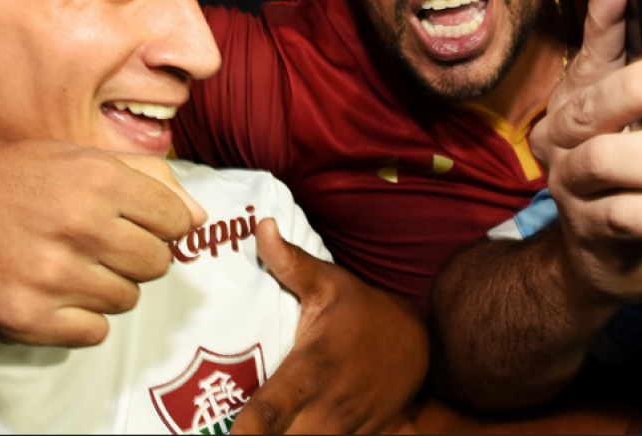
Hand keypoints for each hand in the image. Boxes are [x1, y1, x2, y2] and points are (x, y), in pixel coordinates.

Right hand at [0, 59, 203, 347]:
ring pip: (127, 300)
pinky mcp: (26, 317)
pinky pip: (94, 333)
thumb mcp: (77, 159)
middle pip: (157, 264)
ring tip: (68, 263)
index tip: (136, 223)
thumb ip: (144, 182)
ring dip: (106, 286)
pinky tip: (53, 291)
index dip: (162, 224)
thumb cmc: (11, 175)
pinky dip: (80, 318)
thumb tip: (198, 218)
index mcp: (98, 181)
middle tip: (98, 244)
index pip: (176, 222)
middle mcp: (80, 227)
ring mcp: (52, 276)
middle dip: (136, 255)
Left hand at [231, 219, 426, 433]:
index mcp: (313, 369)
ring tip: (250, 431)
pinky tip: (289, 431)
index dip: (247, 432)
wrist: (421, 342)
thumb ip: (291, 261)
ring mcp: (346, 428)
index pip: (272, 411)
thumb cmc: (364, 310)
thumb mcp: (329, 283)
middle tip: (220, 421)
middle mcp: (328, 407)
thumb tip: (261, 227)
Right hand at [526, 0, 641, 304]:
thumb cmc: (637, 181)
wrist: (603, 261)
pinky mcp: (589, 232)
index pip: (591, 53)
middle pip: (592, 105)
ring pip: (607, 161)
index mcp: (579, 103)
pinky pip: (629, 217)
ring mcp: (570, 186)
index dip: (604, 15)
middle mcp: (562, 139)